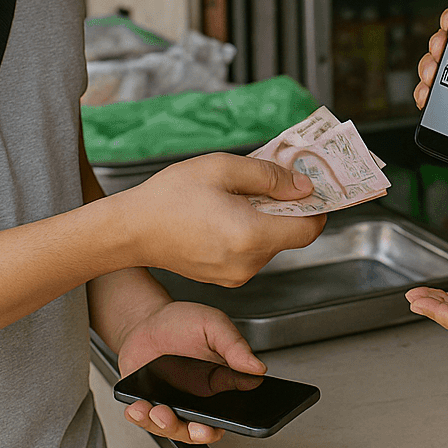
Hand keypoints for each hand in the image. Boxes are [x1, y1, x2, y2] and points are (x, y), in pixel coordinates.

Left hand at [116, 300, 265, 444]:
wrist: (146, 320)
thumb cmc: (182, 322)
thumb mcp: (213, 325)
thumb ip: (234, 345)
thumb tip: (257, 367)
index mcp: (218, 385)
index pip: (227, 415)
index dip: (221, 425)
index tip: (214, 425)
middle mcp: (195, 400)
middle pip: (198, 430)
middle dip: (193, 433)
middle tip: (192, 426)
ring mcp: (170, 403)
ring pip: (170, 428)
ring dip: (163, 426)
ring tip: (157, 411)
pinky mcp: (147, 402)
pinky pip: (144, 419)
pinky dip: (139, 417)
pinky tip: (137, 407)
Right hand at [120, 153, 325, 285]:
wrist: (131, 230)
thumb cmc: (170, 196)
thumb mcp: (222, 169)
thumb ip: (270, 176)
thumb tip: (304, 186)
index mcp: (251, 236)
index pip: (309, 229)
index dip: (316, 206)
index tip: (312, 187)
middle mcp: (248, 264)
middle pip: (290, 234)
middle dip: (286, 206)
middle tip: (269, 180)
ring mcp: (236, 276)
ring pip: (271, 243)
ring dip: (265, 218)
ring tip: (236, 196)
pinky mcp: (225, 278)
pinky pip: (252, 252)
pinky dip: (249, 232)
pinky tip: (226, 213)